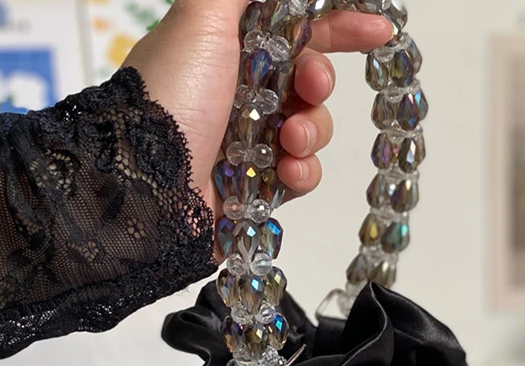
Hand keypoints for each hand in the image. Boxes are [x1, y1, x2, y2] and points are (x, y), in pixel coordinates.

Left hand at [124, 0, 392, 215]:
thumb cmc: (168, 97)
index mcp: (232, 50)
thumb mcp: (201, 18)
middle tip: (310, 88)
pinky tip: (287, 172)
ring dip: (311, 131)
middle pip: (310, 81)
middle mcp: (244, 94)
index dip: (340, 27)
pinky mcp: (258, 187)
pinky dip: (302, 172)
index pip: (297, 30)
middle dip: (320, 82)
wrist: (145, 184)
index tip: (379, 30)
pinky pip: (303, 175)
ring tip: (289, 140)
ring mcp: (252, 142)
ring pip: (312, 129)